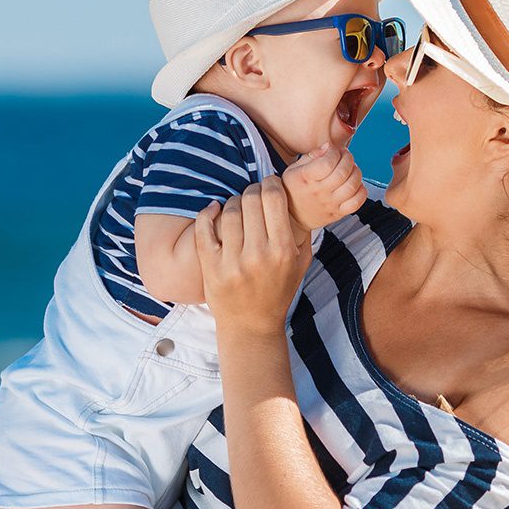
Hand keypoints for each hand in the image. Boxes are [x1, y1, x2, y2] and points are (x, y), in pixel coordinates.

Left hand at [194, 176, 311, 334]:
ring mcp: (232, 261)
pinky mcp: (211, 267)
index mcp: (282, 250)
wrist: (251, 326)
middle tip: (254, 195)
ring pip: (229, 211)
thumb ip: (304, 233)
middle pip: (251, 200)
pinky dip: (207, 213)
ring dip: (234, 202)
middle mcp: (258, 254)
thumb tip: (300, 198)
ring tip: (238, 206)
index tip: (270, 183)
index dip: (271, 183)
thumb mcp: (301, 264)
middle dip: (253, 190)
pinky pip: (203, 228)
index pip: (274, 199)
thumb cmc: (278, 292)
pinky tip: (214, 209)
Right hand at [281, 144, 367, 232]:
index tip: (333, 151)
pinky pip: (357, 202)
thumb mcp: (293, 170)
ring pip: (352, 186)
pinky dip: (361, 190)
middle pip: (343, 172)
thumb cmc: (294, 191)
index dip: (334, 152)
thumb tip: (328, 147)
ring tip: (350, 169)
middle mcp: (319, 192)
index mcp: (306, 179)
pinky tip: (354, 184)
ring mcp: (330, 203)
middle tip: (345, 156)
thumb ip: (311, 156)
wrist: (293, 218)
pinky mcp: (338, 213)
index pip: (328, 163)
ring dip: (356, 172)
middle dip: (348, 158)